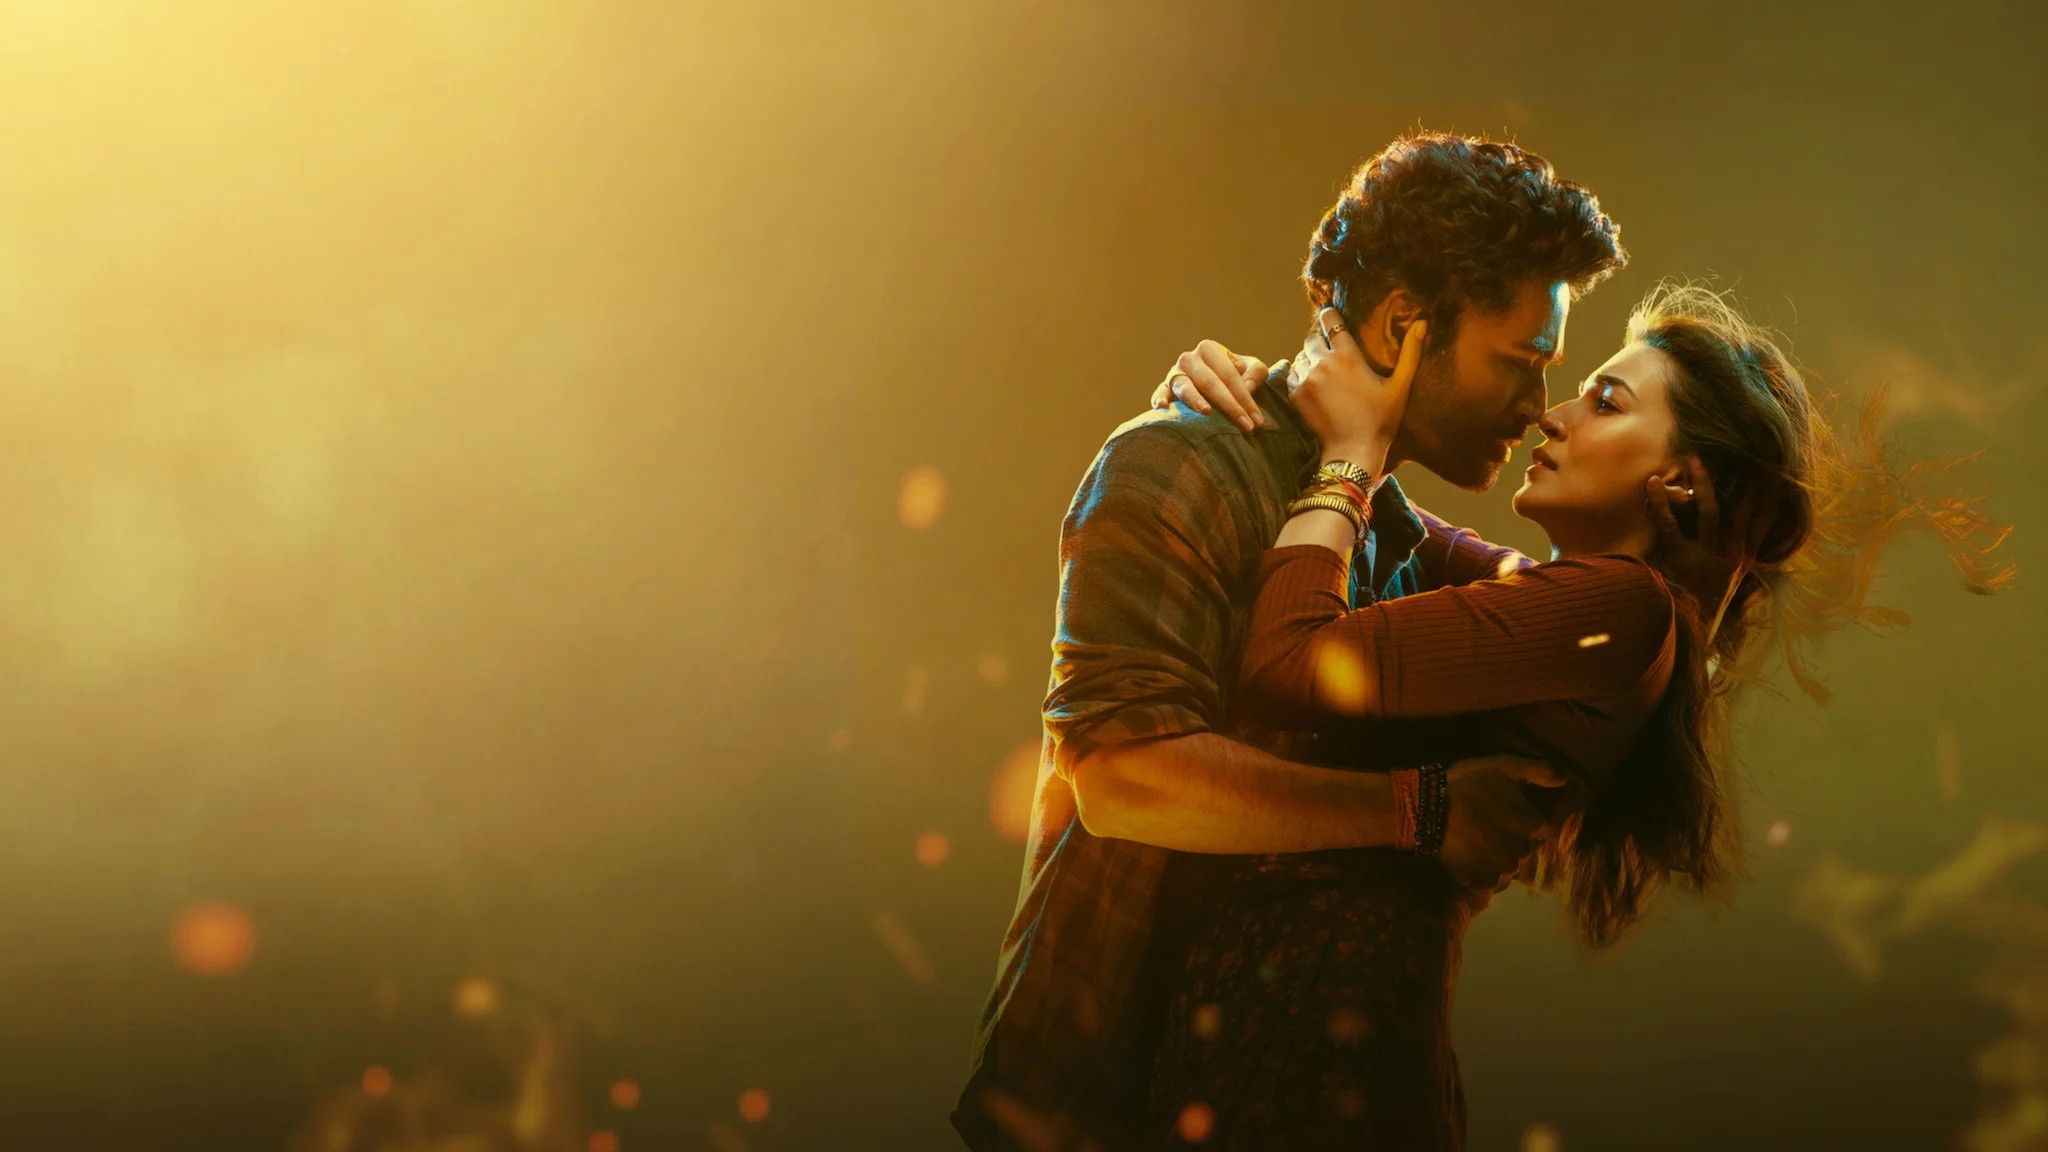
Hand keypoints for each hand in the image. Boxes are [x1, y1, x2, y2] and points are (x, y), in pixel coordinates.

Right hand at [1150, 340, 1271, 433]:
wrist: (1212, 381)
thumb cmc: (1234, 375)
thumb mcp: (1250, 368)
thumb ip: (1256, 372)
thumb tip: (1247, 388)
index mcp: (1209, 349)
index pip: (1230, 375)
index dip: (1245, 398)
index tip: (1257, 421)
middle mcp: (1189, 359)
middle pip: (1210, 383)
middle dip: (1230, 406)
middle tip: (1245, 426)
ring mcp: (1174, 374)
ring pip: (1185, 387)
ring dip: (1196, 400)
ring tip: (1207, 411)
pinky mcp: (1164, 389)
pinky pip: (1159, 393)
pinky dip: (1159, 398)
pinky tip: (1162, 407)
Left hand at [1291, 310, 1423, 472]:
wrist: (1353, 450)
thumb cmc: (1380, 419)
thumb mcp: (1400, 386)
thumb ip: (1411, 352)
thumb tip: (1422, 322)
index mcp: (1348, 356)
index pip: (1331, 321)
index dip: (1330, 316)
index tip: (1331, 315)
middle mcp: (1323, 363)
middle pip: (1312, 338)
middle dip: (1320, 339)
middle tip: (1330, 348)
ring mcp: (1306, 379)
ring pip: (1301, 356)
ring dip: (1310, 358)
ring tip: (1323, 368)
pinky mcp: (1296, 395)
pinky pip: (1293, 374)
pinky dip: (1301, 374)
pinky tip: (1314, 383)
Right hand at [1436, 754, 1571, 890]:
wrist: (1426, 808)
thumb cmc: (1467, 784)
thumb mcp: (1503, 766)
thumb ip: (1538, 771)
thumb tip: (1565, 779)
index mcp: (1532, 824)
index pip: (1546, 831)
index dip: (1531, 823)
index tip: (1514, 816)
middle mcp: (1521, 852)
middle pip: (1527, 851)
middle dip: (1515, 841)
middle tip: (1492, 829)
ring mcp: (1500, 870)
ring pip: (1509, 869)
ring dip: (1500, 860)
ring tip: (1480, 846)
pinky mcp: (1480, 881)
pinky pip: (1491, 885)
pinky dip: (1485, 877)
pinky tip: (1473, 863)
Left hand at [1645, 455, 1774, 623]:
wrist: (1687, 634)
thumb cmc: (1703, 607)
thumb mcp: (1726, 586)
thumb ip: (1733, 564)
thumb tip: (1741, 546)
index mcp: (1743, 561)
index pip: (1763, 524)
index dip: (1769, 498)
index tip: (1776, 474)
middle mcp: (1731, 557)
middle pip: (1742, 512)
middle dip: (1743, 481)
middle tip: (1739, 453)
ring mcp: (1707, 558)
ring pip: (1710, 512)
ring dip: (1701, 483)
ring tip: (1693, 458)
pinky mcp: (1681, 560)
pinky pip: (1670, 526)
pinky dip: (1659, 504)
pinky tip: (1652, 485)